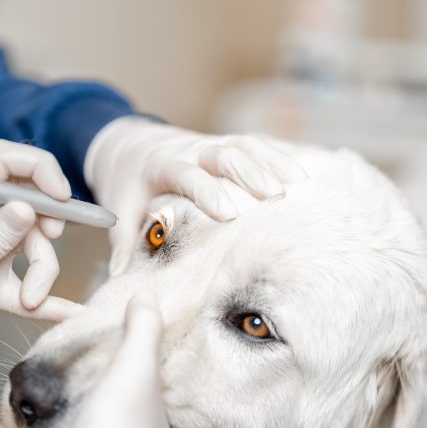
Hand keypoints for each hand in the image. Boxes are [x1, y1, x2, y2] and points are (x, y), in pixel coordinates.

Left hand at [0, 140, 81, 370]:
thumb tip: (28, 208)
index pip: (1, 163)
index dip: (38, 169)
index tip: (60, 196)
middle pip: (26, 206)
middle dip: (45, 227)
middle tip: (51, 240)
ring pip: (30, 245)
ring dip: (41, 274)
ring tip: (32, 300)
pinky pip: (24, 280)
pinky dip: (44, 297)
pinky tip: (66, 311)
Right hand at [48, 293, 170, 427]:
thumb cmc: (119, 419)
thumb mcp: (136, 364)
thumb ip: (143, 329)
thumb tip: (147, 296)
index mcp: (155, 423)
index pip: (145, 389)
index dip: (132, 371)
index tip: (116, 360)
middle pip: (120, 413)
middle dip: (104, 395)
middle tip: (85, 380)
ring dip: (81, 414)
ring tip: (60, 398)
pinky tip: (46, 423)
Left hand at [84, 118, 306, 274]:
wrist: (129, 145)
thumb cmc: (128, 184)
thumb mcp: (120, 210)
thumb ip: (124, 244)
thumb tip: (122, 283)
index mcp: (160, 166)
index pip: (186, 174)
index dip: (206, 190)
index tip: (227, 213)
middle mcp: (189, 150)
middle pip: (224, 154)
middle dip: (250, 173)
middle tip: (275, 196)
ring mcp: (211, 144)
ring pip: (246, 145)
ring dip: (274, 162)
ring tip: (302, 183)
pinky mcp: (226, 144)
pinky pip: (257, 144)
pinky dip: (281, 154)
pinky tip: (306, 170)